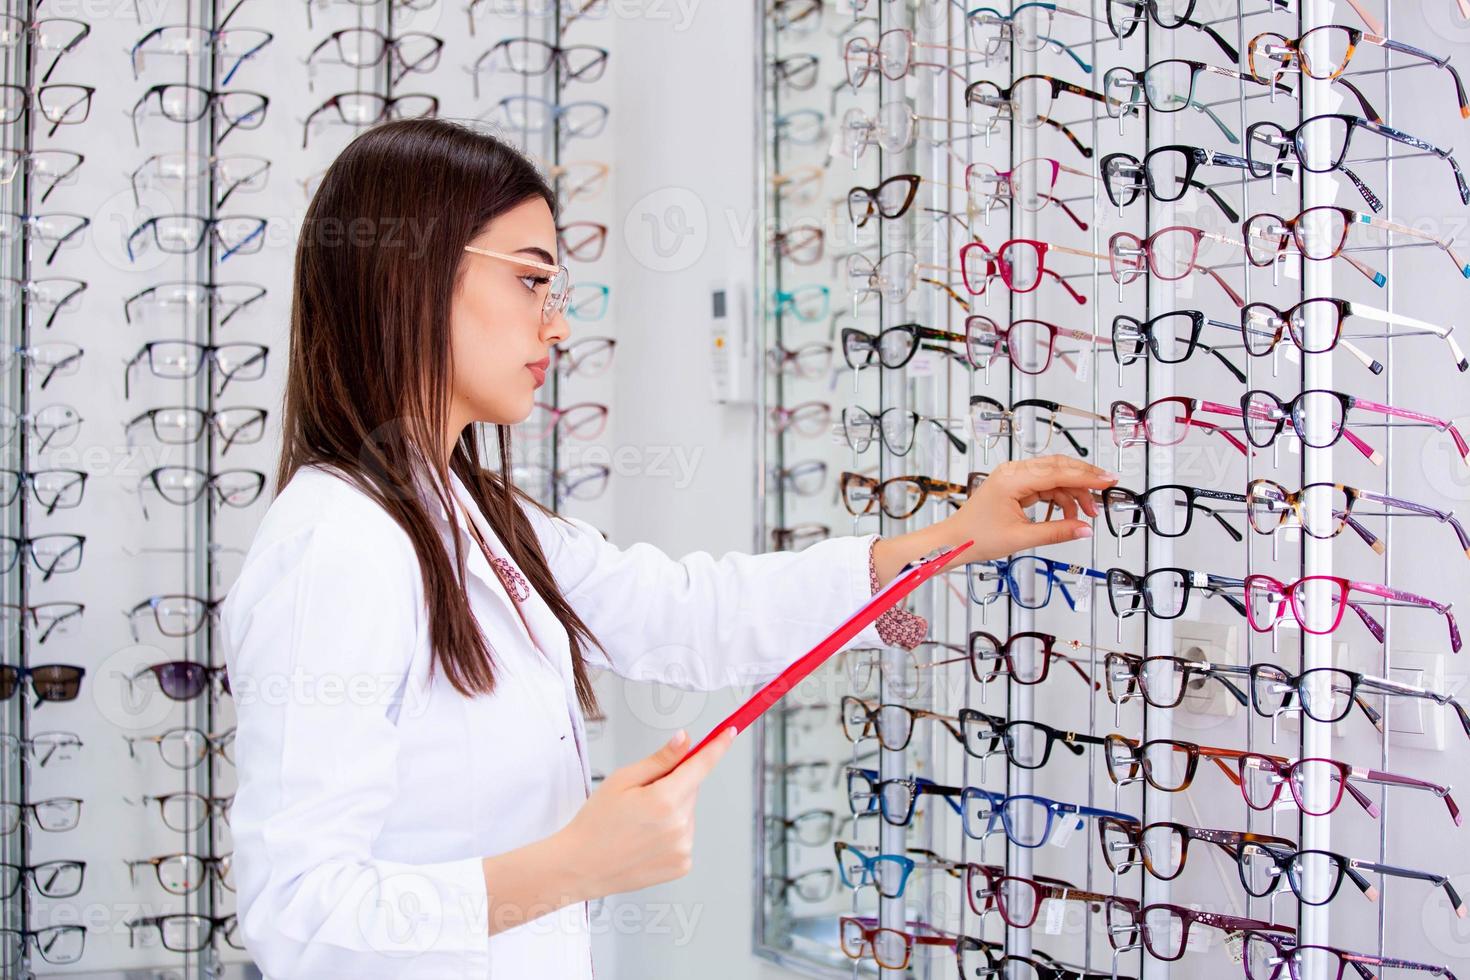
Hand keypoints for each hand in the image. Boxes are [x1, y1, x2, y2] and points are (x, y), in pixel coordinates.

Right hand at [557, 728, 735, 899]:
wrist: (580, 866)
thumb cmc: (596, 821)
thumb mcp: (622, 780)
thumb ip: (660, 760)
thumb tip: (685, 740)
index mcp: (665, 800)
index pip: (701, 765)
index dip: (718, 746)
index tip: (730, 732)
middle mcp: (680, 826)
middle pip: (691, 789)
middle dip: (674, 785)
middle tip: (642, 796)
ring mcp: (683, 848)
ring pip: (688, 813)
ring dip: (673, 811)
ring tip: (639, 823)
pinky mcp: (683, 865)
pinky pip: (685, 836)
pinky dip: (671, 833)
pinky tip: (646, 840)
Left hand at [941, 456, 1116, 566]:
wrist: (954, 541)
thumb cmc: (977, 537)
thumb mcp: (1021, 538)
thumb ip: (1056, 532)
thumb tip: (1085, 530)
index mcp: (1012, 479)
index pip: (1057, 472)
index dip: (1086, 476)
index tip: (1108, 480)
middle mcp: (1013, 472)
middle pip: (1058, 468)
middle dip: (1084, 480)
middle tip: (1106, 491)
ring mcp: (1014, 478)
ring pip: (1054, 477)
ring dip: (1073, 493)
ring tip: (1088, 514)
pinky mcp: (1015, 486)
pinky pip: (1045, 486)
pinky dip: (1060, 498)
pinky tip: (1070, 513)